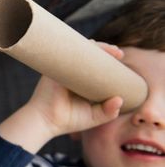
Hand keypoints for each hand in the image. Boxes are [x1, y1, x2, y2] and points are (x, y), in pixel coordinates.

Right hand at [0, 42, 123, 153]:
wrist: (45, 121)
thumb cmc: (67, 121)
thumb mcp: (93, 117)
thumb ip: (109, 112)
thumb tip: (120, 99)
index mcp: (80, 83)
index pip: (95, 67)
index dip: (109, 61)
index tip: (121, 60)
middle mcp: (71, 74)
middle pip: (89, 56)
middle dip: (105, 50)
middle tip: (119, 53)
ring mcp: (63, 69)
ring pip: (81, 52)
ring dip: (97, 47)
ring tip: (112, 50)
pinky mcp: (55, 68)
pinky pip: (68, 53)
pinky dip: (81, 48)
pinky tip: (92, 45)